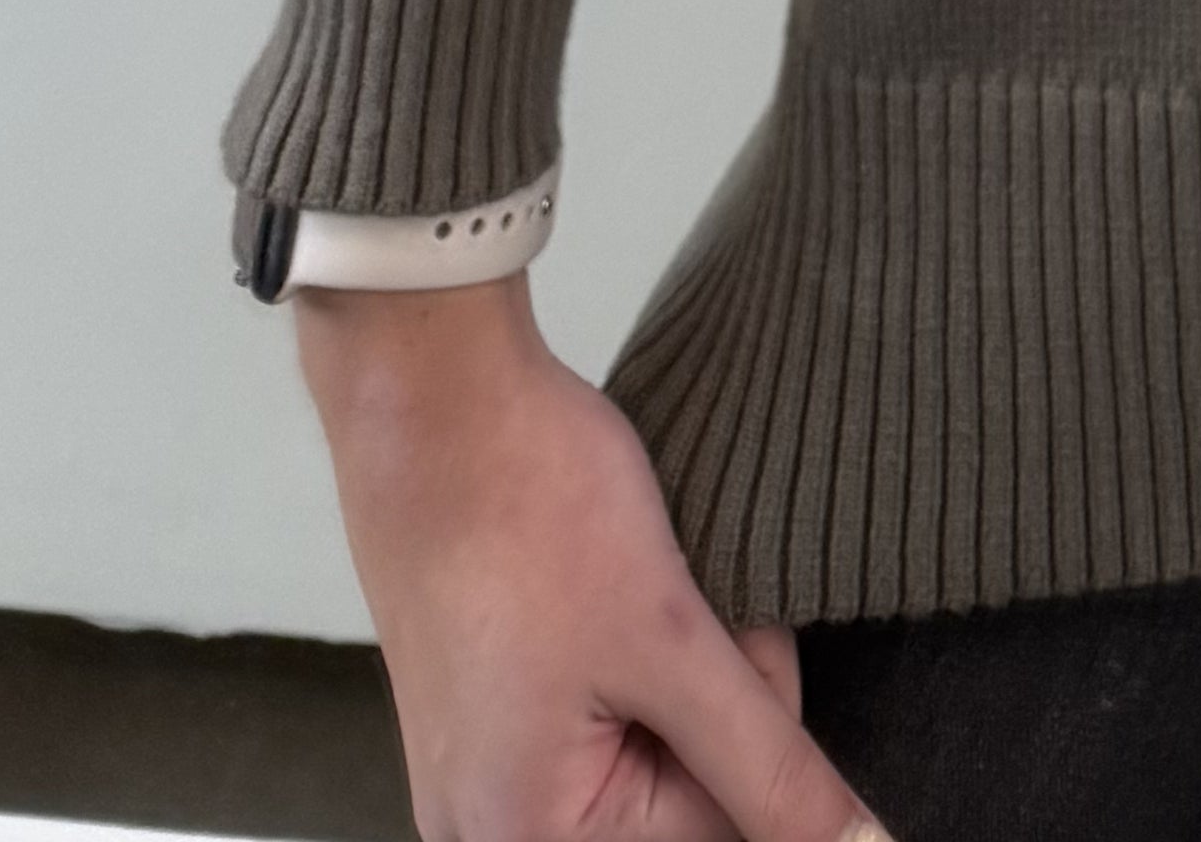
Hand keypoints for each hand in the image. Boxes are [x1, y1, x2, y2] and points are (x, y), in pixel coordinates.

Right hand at [294, 280, 877, 841]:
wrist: (429, 401)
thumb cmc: (532, 511)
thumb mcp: (672, 642)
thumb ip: (770, 764)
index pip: (726, 827)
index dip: (760, 717)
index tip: (732, 625)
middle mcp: (491, 831)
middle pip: (681, 802)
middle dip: (712, 698)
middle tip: (684, 598)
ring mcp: (481, 776)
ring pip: (647, 752)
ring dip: (674, 677)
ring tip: (639, 584)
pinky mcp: (484, 720)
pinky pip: (595, 723)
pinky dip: (630, 661)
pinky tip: (608, 592)